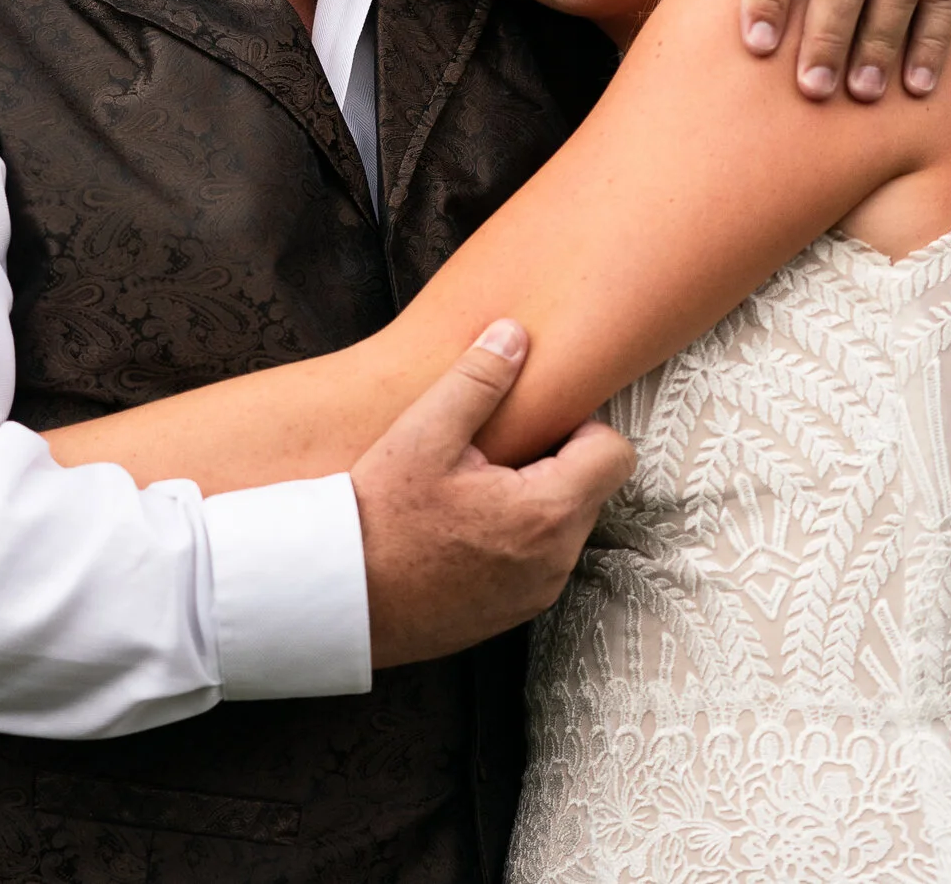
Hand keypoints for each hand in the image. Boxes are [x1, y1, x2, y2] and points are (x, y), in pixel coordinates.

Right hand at [355, 320, 634, 667]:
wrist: (335, 597)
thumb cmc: (378, 517)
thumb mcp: (423, 434)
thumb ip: (478, 379)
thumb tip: (514, 335)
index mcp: (548, 512)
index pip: (615, 454)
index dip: (582, 427)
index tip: (533, 423)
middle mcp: (555, 561)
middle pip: (590, 490)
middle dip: (553, 465)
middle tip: (488, 455)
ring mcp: (534, 595)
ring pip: (563, 528)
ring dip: (533, 504)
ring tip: (468, 494)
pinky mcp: (511, 615)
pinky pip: (535, 563)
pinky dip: (513, 541)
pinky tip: (459, 530)